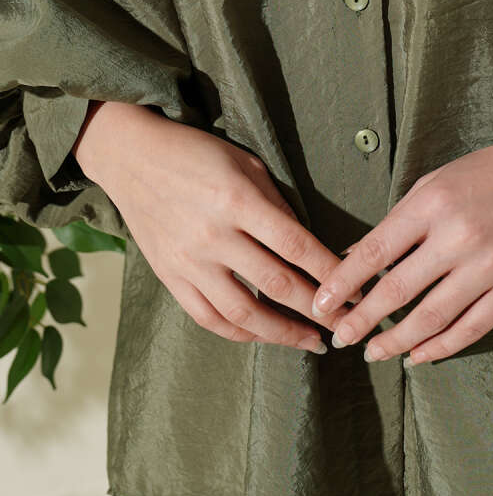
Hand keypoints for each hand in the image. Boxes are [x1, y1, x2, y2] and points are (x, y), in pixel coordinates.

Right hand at [73, 100, 361, 351]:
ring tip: (311, 341)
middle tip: (344, 325)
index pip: (296, 246)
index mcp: (238, 200)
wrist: (133, 158)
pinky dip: (240, 333)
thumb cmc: (196, 154)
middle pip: (276, 284)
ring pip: (243, 313)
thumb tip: (307, 248)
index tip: (356, 289)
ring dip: (283, 333)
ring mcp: (189, 262)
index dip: (330, 272)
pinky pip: (209, 317)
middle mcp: (214, 236)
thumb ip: (277, 206)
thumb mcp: (245, 165)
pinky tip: (263, 336)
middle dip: (317, 310)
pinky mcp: (170, 278)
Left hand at [309, 119, 492, 364]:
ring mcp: (489, 265)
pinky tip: (418, 355)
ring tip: (372, 352)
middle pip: (397, 291)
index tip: (321, 304)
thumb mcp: (434, 184)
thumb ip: (397, 223)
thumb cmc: (486, 173)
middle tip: (338, 337)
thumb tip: (352, 257)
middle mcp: (458, 236)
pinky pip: (471, 328)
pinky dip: (440, 347)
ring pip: (432, 318)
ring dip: (396, 342)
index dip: (343, 283)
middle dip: (361, 320)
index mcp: (432, 204)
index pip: (375, 252)